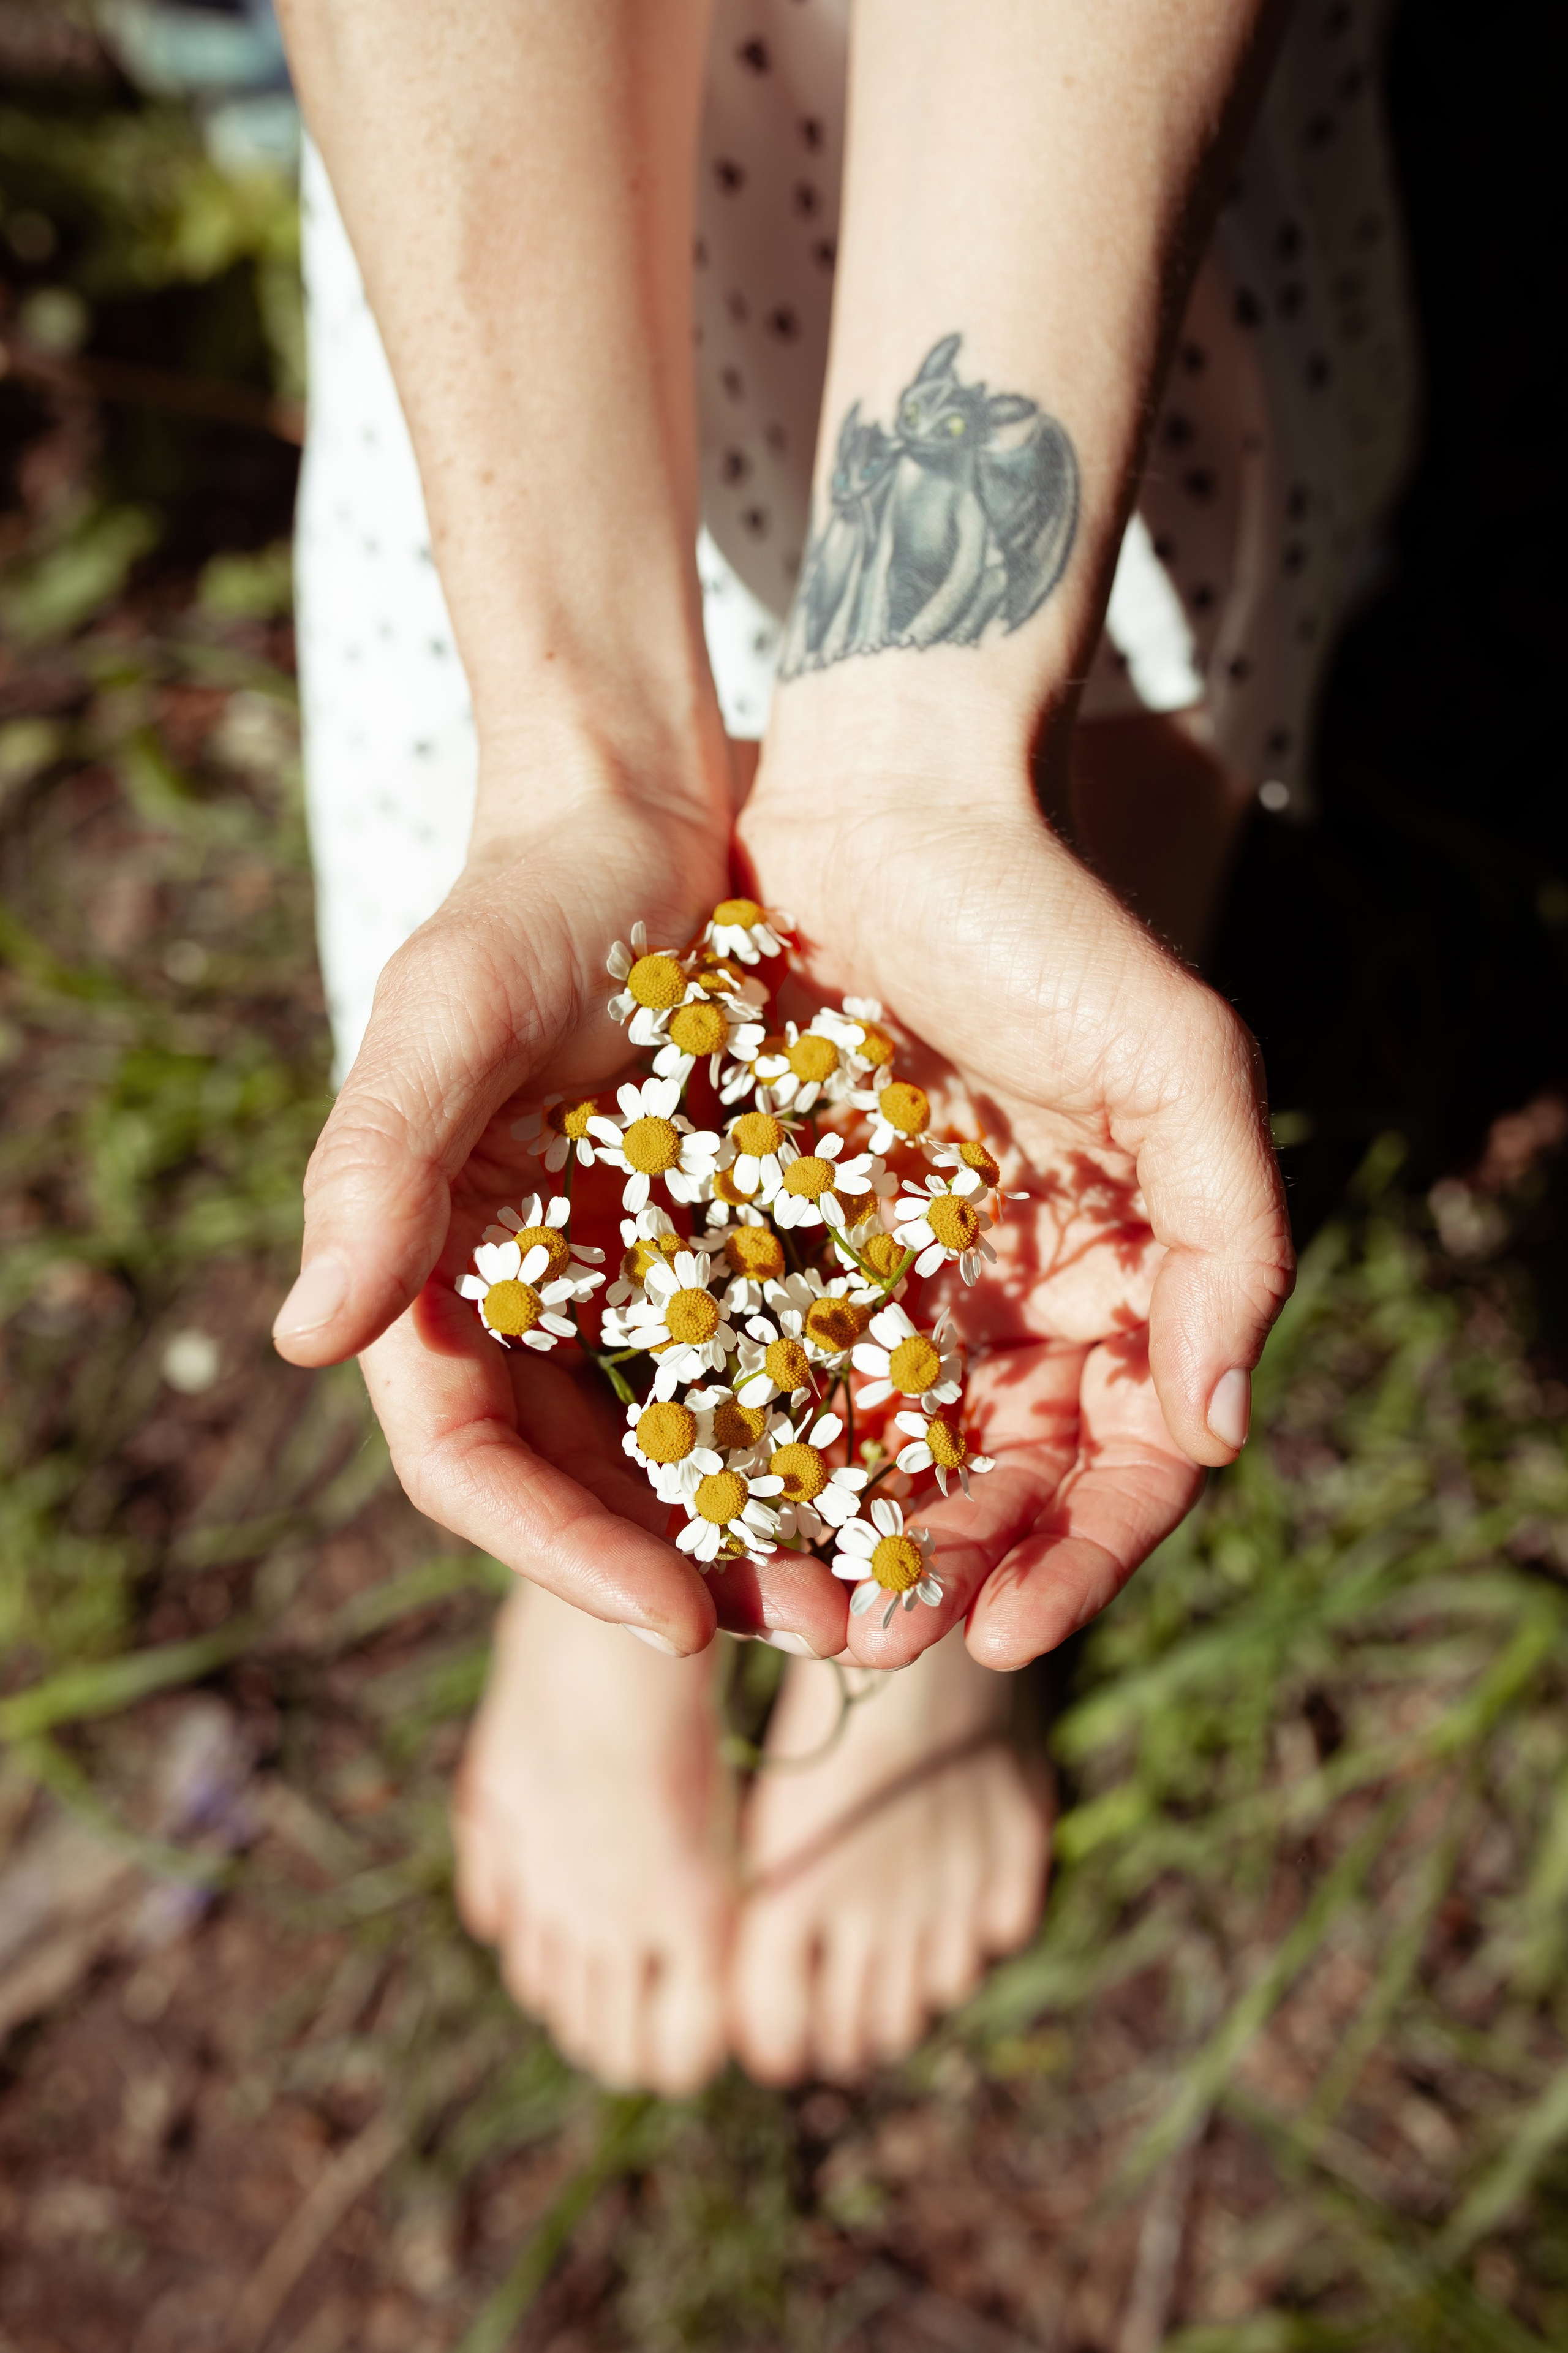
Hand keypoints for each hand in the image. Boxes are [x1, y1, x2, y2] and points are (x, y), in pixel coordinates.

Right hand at [271, 715, 846, 1656]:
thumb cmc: (523, 907)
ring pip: (693, 1451)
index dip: (562, 1552)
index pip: (472, 1462)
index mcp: (432, 1282)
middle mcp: (526, 1309)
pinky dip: (833, 1428)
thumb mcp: (444, 1019)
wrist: (641, 827)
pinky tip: (919, 1473)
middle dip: (690, 1574)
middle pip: (592, 1488)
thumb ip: (373, 1171)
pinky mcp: (728, 1251)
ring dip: (777, 1531)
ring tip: (882, 1592)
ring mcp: (630, 1289)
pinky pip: (777, 1367)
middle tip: (817, 1635)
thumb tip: (302, 1342)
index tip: (676, 1622)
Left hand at [738, 673, 1293, 1668]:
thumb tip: (1220, 1433)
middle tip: (875, 1640)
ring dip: (844, 1538)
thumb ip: (1228, 1246)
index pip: (1120, 1460)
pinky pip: (777, 1368)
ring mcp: (902, 1277)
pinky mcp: (791, 1239)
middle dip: (946, 1569)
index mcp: (1121, 1279)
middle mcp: (1016, 1299)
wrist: (888, 802)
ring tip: (792, 1609)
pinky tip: (715, 1507)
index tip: (1001, 1632)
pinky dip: (758, 1442)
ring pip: (883, 1448)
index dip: (1075, 1557)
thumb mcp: (1180, 1068)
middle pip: (996, 1480)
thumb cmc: (1051, 926)